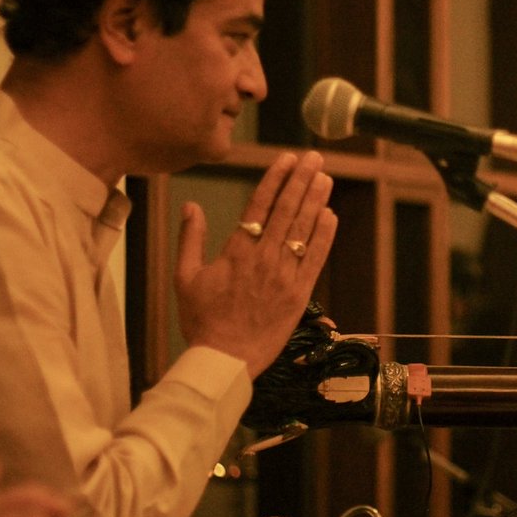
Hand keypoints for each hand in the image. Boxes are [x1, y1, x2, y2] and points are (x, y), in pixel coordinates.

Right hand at [174, 151, 338, 377]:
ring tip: (325, 177)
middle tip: (314, 158)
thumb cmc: (202, 320)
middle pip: (286, 210)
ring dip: (316, 201)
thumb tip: (190, 206)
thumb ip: (190, 238)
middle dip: (302, 180)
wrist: (225, 359)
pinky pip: (315, 258)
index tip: (287, 159)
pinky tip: (331, 215)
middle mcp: (264, 258)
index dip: (276, 178)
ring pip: (303, 230)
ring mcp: (284, 275)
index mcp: (236, 252)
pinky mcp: (300, 293)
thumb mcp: (185, 277)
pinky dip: (324, 236)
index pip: (260, 205)